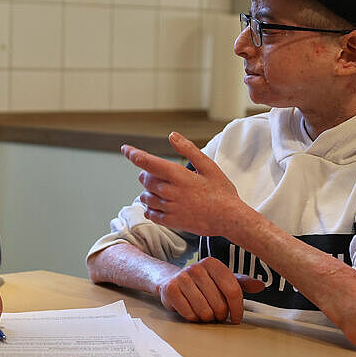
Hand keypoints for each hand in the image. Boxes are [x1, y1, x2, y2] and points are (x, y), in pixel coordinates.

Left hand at [122, 132, 253, 236]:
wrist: (230, 219)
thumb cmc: (221, 191)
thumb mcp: (209, 166)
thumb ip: (188, 150)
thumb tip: (172, 135)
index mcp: (178, 175)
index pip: (148, 162)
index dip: (134, 154)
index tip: (125, 149)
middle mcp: (170, 192)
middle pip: (145, 179)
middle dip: (147, 174)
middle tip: (159, 174)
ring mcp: (169, 208)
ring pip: (145, 197)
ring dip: (148, 191)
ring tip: (162, 190)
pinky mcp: (171, 222)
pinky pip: (151, 214)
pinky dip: (150, 208)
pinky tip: (159, 204)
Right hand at [158, 257, 265, 323]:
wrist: (171, 280)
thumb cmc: (200, 283)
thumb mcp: (221, 280)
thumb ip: (241, 283)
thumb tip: (260, 286)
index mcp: (213, 263)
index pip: (233, 290)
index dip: (237, 309)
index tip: (237, 318)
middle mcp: (197, 268)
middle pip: (219, 304)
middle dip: (220, 315)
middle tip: (217, 314)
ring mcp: (182, 278)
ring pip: (205, 311)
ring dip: (206, 317)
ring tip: (204, 312)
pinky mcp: (170, 290)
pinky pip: (189, 314)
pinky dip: (193, 317)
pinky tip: (192, 311)